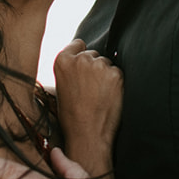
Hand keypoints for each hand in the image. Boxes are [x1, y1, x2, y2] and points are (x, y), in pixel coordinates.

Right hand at [53, 39, 122, 167]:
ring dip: (105, 75)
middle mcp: (81, 59)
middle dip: (94, 67)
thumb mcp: (60, 87)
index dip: (81, 56)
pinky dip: (116, 83)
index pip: (78, 44)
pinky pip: (118, 73)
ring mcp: (99, 65)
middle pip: (93, 54)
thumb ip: (69, 70)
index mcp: (62, 60)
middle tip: (90, 88)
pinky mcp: (115, 74)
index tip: (83, 67)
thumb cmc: (71, 115)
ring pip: (106, 63)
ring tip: (99, 95)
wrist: (87, 133)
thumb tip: (80, 60)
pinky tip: (109, 97)